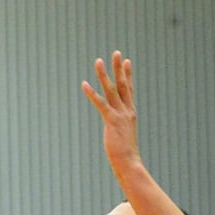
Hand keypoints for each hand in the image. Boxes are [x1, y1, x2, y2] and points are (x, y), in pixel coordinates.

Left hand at [82, 51, 139, 170]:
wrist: (129, 162)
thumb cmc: (126, 154)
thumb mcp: (124, 137)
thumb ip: (121, 129)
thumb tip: (118, 130)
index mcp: (130, 113)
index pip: (129, 90)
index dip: (128, 75)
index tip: (127, 61)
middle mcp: (127, 111)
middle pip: (123, 85)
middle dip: (119, 68)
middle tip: (117, 52)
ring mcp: (120, 115)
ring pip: (112, 90)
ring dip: (104, 75)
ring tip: (98, 61)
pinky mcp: (111, 121)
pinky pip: (101, 104)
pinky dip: (92, 93)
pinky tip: (84, 84)